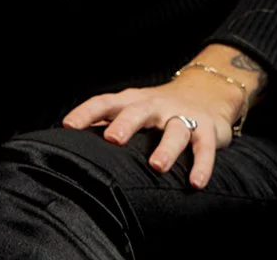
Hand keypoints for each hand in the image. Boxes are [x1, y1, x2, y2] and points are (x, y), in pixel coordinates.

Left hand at [61, 71, 246, 188]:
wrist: (207, 92)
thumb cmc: (156, 108)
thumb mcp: (131, 109)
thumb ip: (106, 122)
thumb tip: (70, 140)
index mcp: (131, 101)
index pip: (105, 102)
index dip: (86, 112)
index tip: (68, 125)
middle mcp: (155, 106)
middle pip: (138, 112)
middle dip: (125, 124)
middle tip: (112, 139)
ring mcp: (182, 117)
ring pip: (175, 130)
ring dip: (166, 148)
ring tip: (157, 167)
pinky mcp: (208, 130)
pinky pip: (204, 148)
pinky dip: (202, 165)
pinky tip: (195, 183)